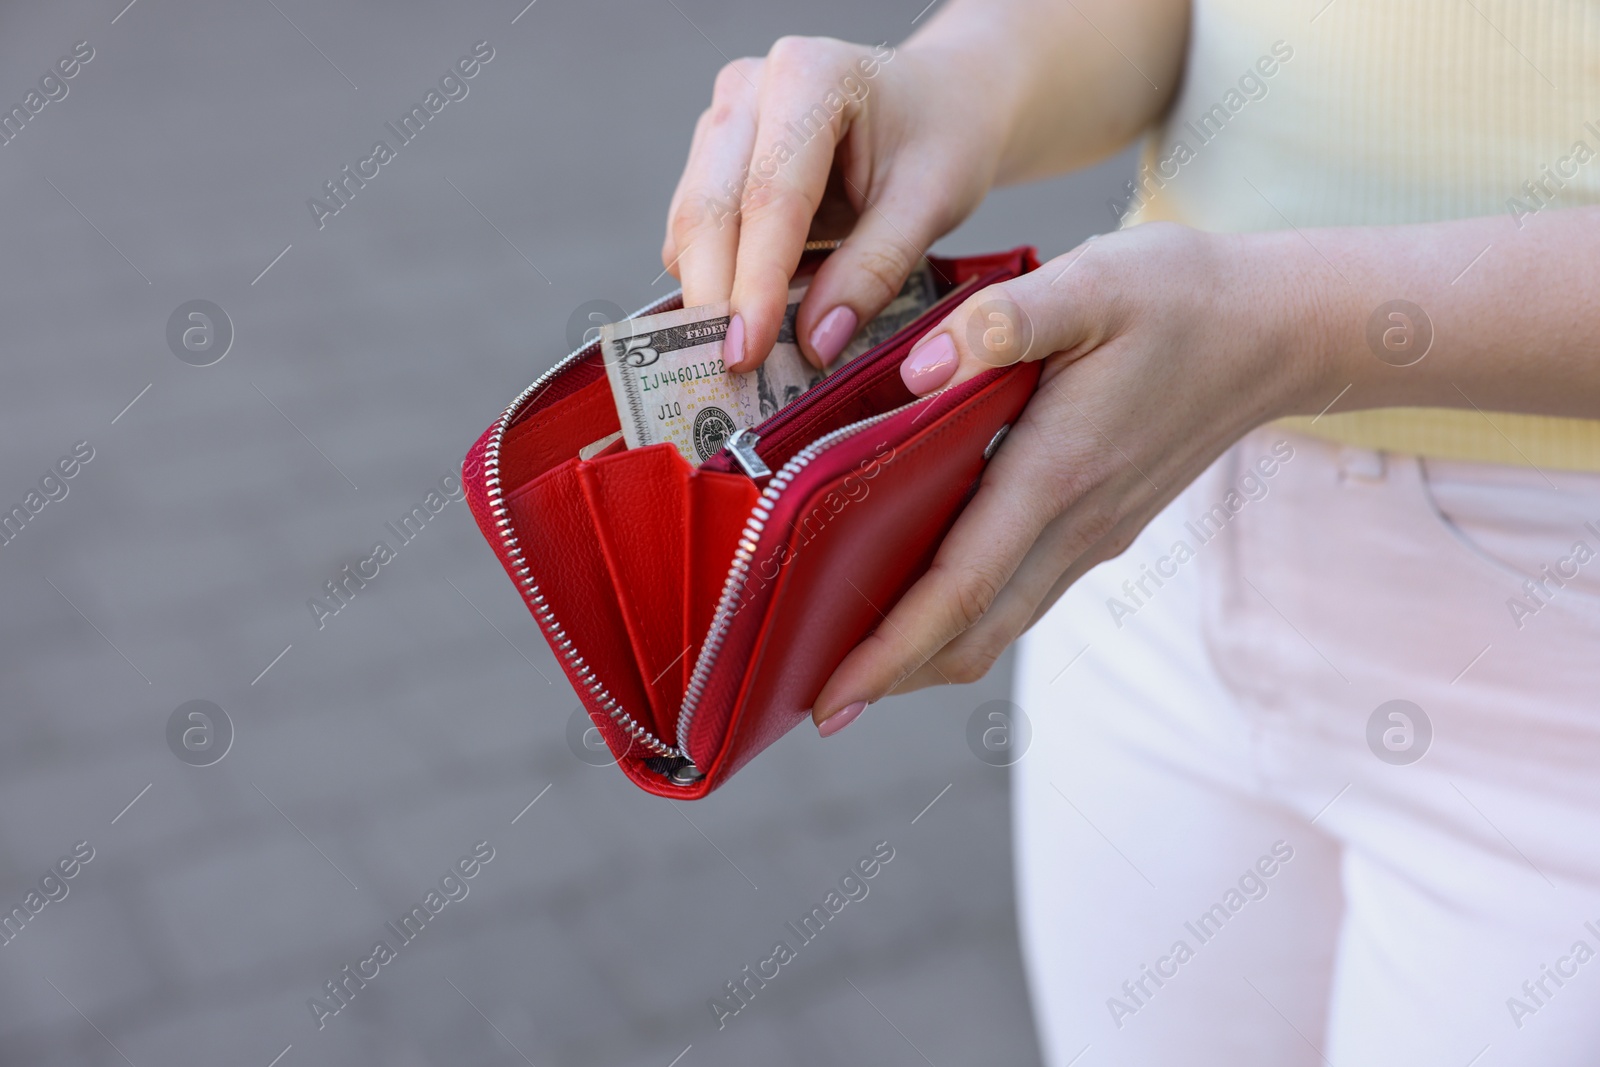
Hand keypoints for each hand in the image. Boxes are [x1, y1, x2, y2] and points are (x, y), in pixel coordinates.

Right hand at [661, 35, 1009, 370]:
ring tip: (742, 356)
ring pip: (689, 222)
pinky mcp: (713, 156)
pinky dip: (715, 280)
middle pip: (708, 208)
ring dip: (709, 293)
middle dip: (716, 298)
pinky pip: (693, 230)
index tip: (750, 354)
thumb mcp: (931, 203)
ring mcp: (723, 119)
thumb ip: (874, 270)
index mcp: (809, 76)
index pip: (769, 197)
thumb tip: (814, 344)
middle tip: (732, 372)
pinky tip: (748, 316)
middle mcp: (749, 88)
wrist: (942, 100)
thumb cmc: (945, 139)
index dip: (756, 284)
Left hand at [810, 222, 1330, 732]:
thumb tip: (915, 371)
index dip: (889, 650)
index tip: (830, 696)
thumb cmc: (1184, 298)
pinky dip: (965, 617)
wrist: (1283, 330)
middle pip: (973, 634)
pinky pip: (1023, 594)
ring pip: (1000, 625)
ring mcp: (1095, 535)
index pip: (961, 588)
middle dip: (891, 676)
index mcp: (1059, 473)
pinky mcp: (1104, 526)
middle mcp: (1077, 524)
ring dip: (926, 655)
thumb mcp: (1092, 282)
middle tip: (815, 700)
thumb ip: (999, 323)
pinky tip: (925, 599)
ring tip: (854, 662)